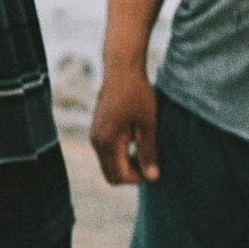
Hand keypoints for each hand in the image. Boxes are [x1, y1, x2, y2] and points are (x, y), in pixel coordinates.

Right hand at [88, 62, 159, 183]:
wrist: (122, 69)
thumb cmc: (137, 94)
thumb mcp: (148, 124)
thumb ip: (148, 152)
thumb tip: (152, 178)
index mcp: (107, 142)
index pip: (118, 177)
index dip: (137, 177)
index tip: (153, 165)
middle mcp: (96, 141)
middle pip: (111, 174)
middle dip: (131, 174)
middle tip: (149, 160)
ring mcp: (95, 135)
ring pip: (109, 164)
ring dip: (126, 164)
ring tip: (145, 148)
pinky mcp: (98, 129)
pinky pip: (107, 152)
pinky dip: (121, 154)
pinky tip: (136, 139)